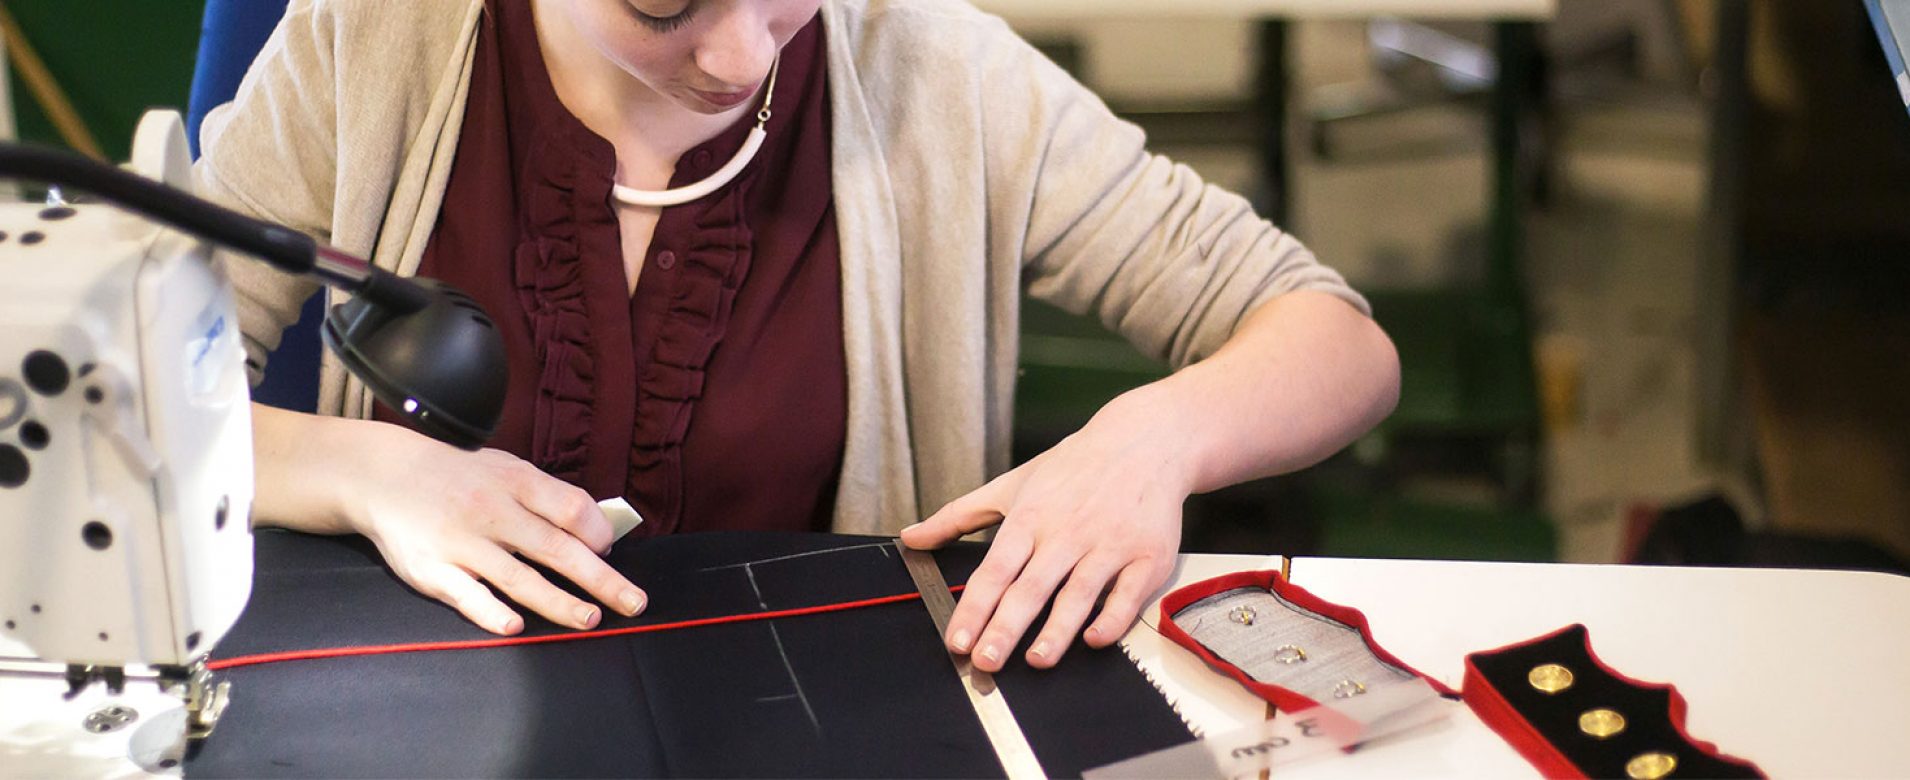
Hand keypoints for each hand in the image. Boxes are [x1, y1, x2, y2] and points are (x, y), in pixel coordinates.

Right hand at [341, 425, 646, 634]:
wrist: (385, 475)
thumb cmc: (460, 477)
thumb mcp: (505, 469)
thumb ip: (548, 497)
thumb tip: (600, 533)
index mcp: (516, 483)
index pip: (571, 509)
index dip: (599, 533)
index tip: (609, 551)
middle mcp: (492, 512)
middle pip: (557, 549)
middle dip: (601, 579)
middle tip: (633, 602)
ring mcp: (462, 543)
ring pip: (519, 578)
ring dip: (558, 602)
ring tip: (589, 619)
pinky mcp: (433, 569)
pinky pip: (467, 595)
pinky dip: (491, 613)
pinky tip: (516, 627)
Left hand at [900, 391, 1188, 671]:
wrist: (1145, 439)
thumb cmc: (1074, 466)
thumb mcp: (1011, 484)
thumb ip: (958, 516)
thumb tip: (910, 537)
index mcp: (1030, 517)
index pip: (995, 569)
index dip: (974, 607)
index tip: (957, 640)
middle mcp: (1067, 533)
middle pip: (1031, 587)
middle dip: (1006, 627)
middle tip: (986, 662)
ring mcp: (1108, 545)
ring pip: (1078, 594)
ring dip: (1057, 631)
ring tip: (1036, 660)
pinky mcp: (1147, 556)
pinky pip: (1128, 594)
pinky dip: (1112, 619)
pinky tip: (1094, 639)